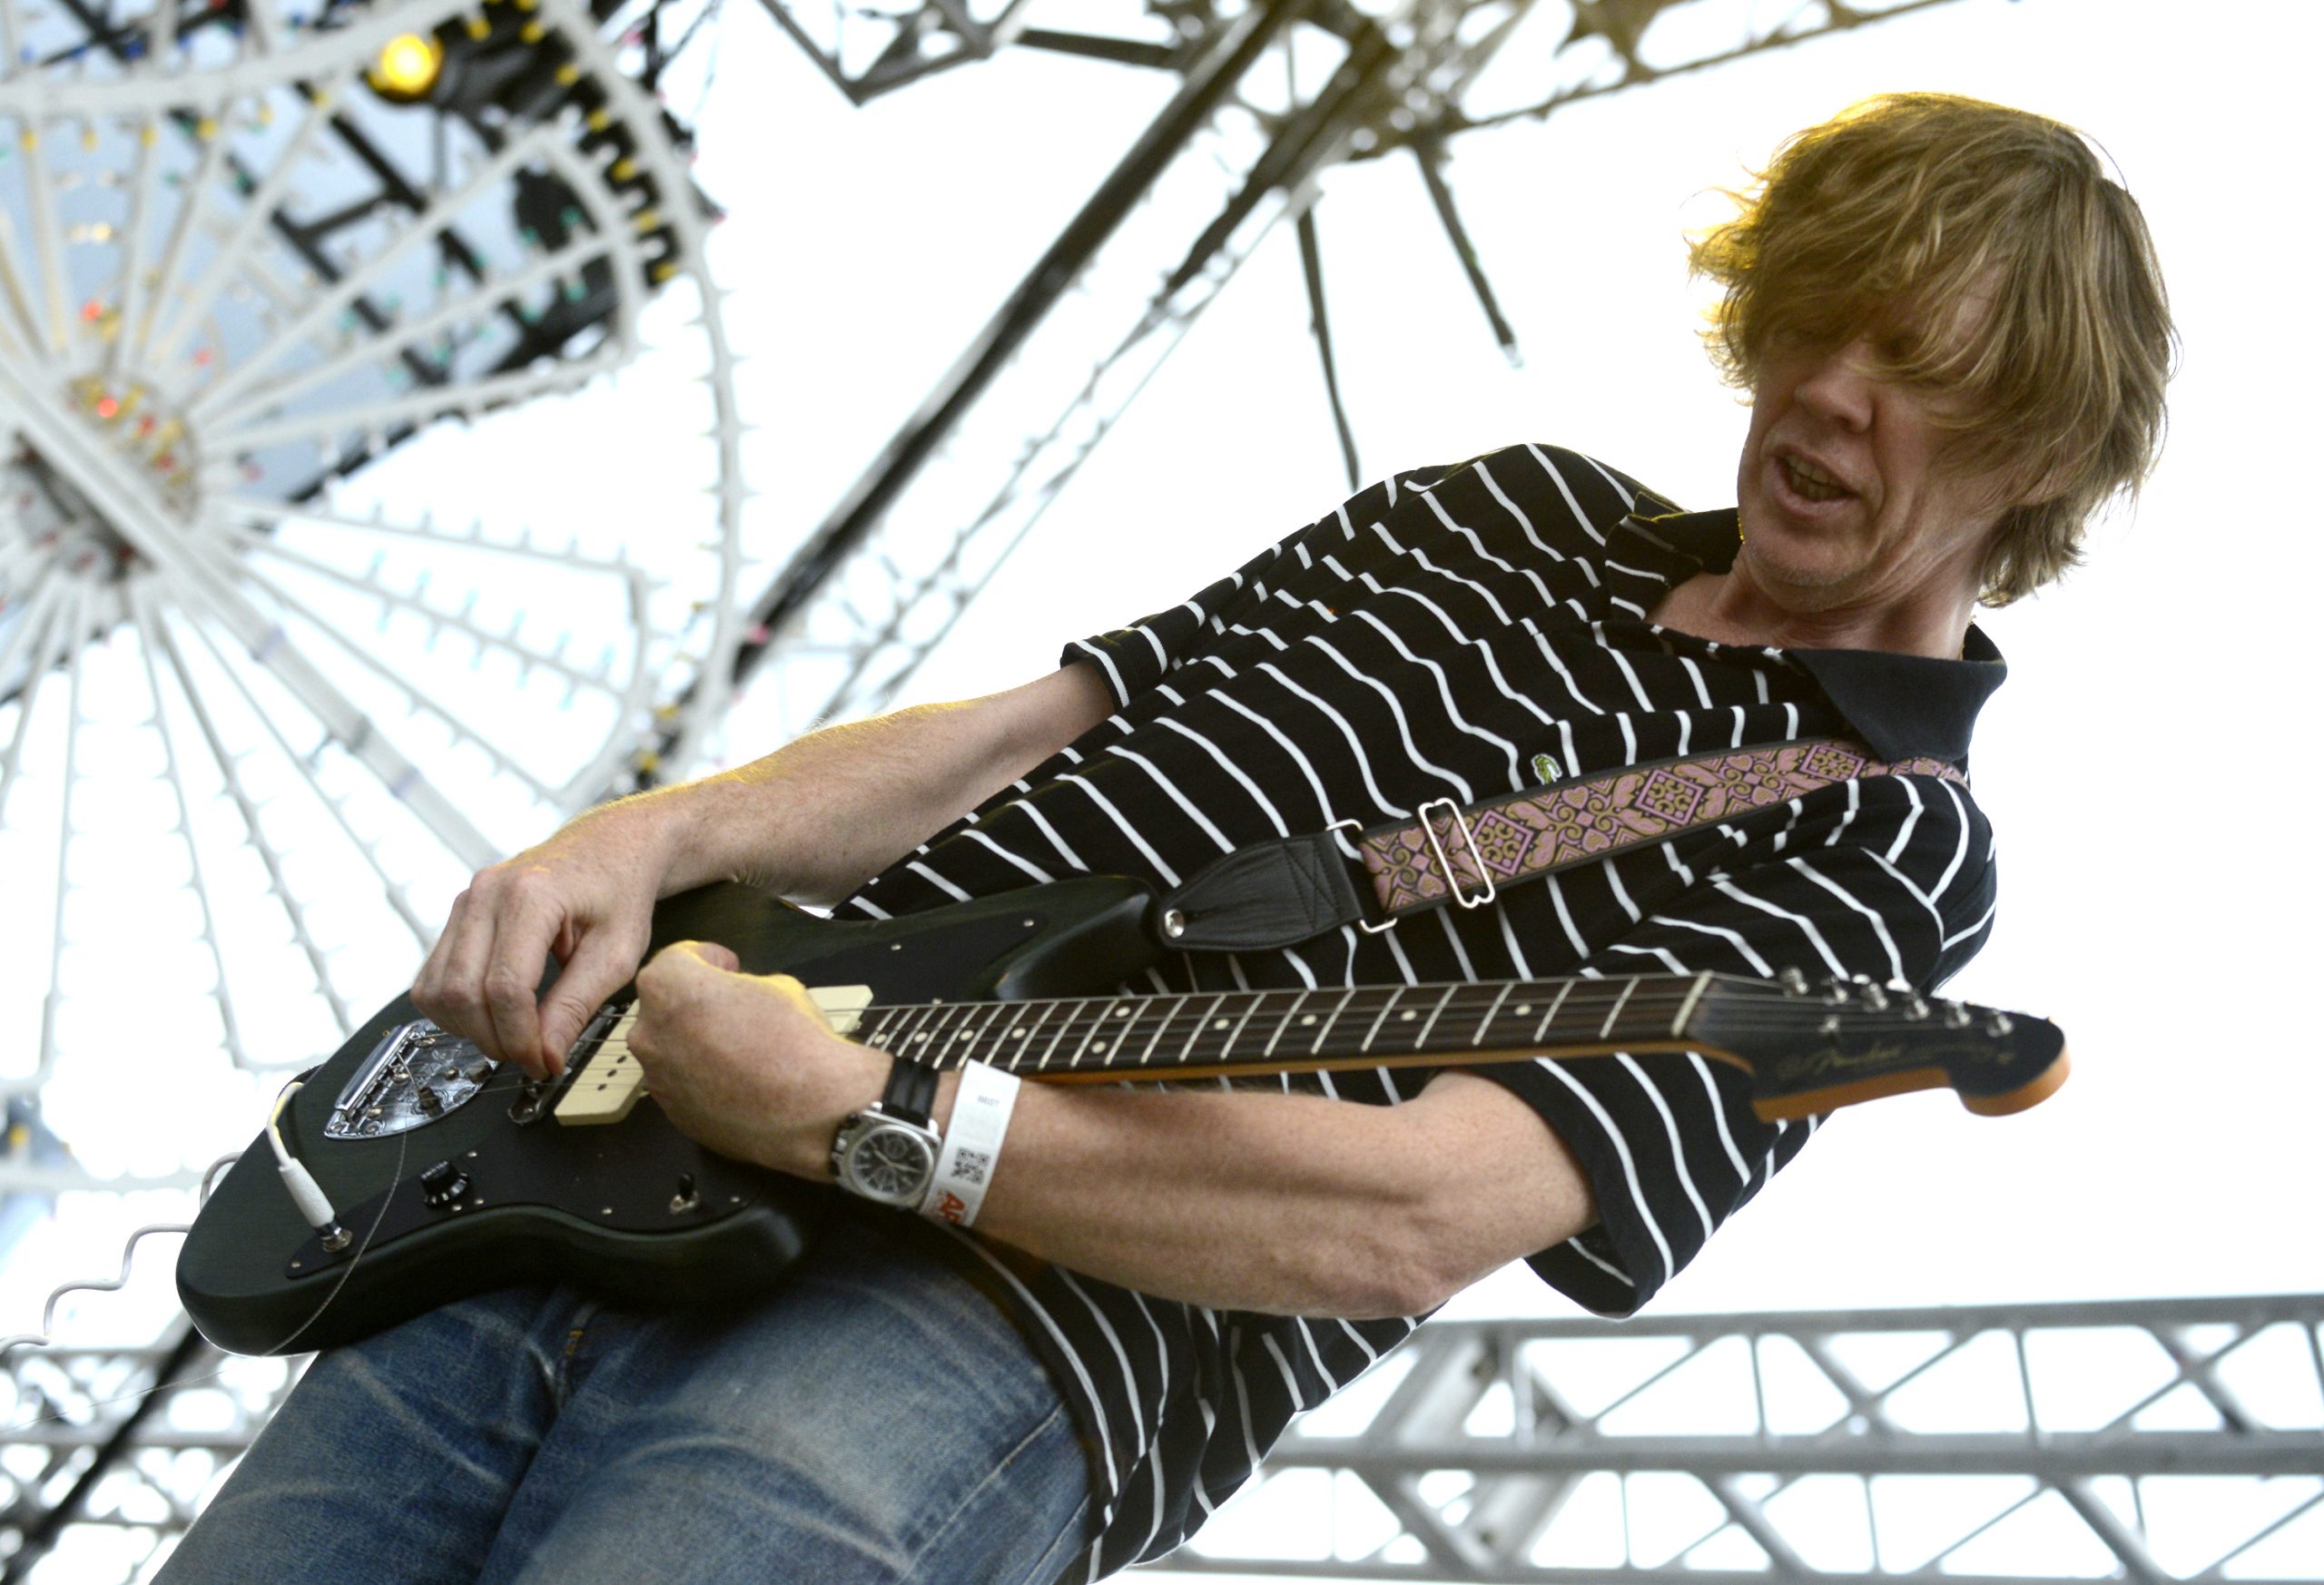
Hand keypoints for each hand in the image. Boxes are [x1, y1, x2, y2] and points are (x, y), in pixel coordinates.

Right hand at [412, 801, 672, 1076]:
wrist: (610, 848)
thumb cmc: (619, 892)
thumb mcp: (617, 953)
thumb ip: (577, 1006)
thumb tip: (546, 1057)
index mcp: (531, 895)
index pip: (505, 987)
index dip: (520, 1037)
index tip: (544, 1063)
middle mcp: (486, 894)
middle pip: (462, 992)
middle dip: (495, 1039)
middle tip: (531, 1057)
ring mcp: (466, 901)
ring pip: (437, 989)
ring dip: (470, 1029)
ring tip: (514, 1036)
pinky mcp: (458, 914)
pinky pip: (432, 977)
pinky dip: (455, 1009)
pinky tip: (493, 1014)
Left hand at [626, 941, 888, 1176]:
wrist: (810, 1108)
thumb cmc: (793, 1037)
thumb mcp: (776, 985)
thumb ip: (738, 988)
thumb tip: (734, 1002)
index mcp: (669, 988)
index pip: (676, 959)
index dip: (709, 958)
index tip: (730, 966)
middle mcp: (650, 1032)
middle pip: (664, 1007)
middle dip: (694, 1003)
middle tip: (731, 1009)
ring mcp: (657, 1079)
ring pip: (669, 1049)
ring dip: (695, 1043)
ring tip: (736, 1051)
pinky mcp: (673, 1115)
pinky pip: (682, 1085)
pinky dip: (702, 1079)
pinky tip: (738, 1082)